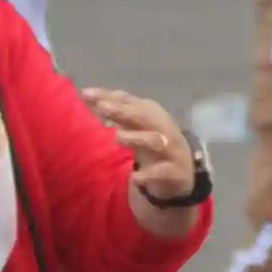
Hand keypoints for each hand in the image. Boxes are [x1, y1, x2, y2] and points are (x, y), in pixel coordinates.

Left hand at [82, 88, 197, 206]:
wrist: (185, 173)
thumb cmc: (154, 146)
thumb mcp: (137, 128)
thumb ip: (117, 115)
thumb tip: (91, 99)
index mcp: (152, 114)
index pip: (129, 101)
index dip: (108, 95)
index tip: (86, 93)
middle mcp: (162, 128)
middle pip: (144, 115)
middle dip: (123, 110)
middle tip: (102, 107)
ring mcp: (171, 149)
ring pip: (155, 140)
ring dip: (137, 137)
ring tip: (118, 137)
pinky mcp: (175, 171)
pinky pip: (162, 171)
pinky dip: (149, 174)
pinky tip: (135, 178)